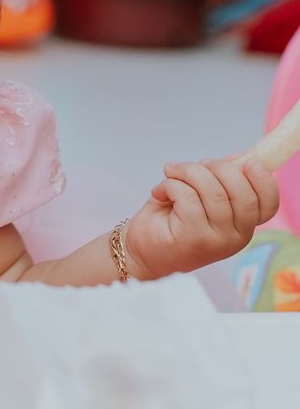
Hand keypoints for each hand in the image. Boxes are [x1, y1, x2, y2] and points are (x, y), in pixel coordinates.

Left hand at [124, 155, 278, 281]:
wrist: (140, 250)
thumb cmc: (170, 219)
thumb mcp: (201, 195)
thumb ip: (222, 180)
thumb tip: (239, 158)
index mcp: (243, 226)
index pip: (268, 204)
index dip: (264, 180)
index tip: (250, 161)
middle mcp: (235, 238)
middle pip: (243, 193)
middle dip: (217, 168)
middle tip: (191, 167)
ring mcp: (216, 241)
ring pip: (213, 191)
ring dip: (188, 172)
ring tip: (171, 173)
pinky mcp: (193, 238)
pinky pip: (188, 197)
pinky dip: (171, 185)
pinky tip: (160, 192)